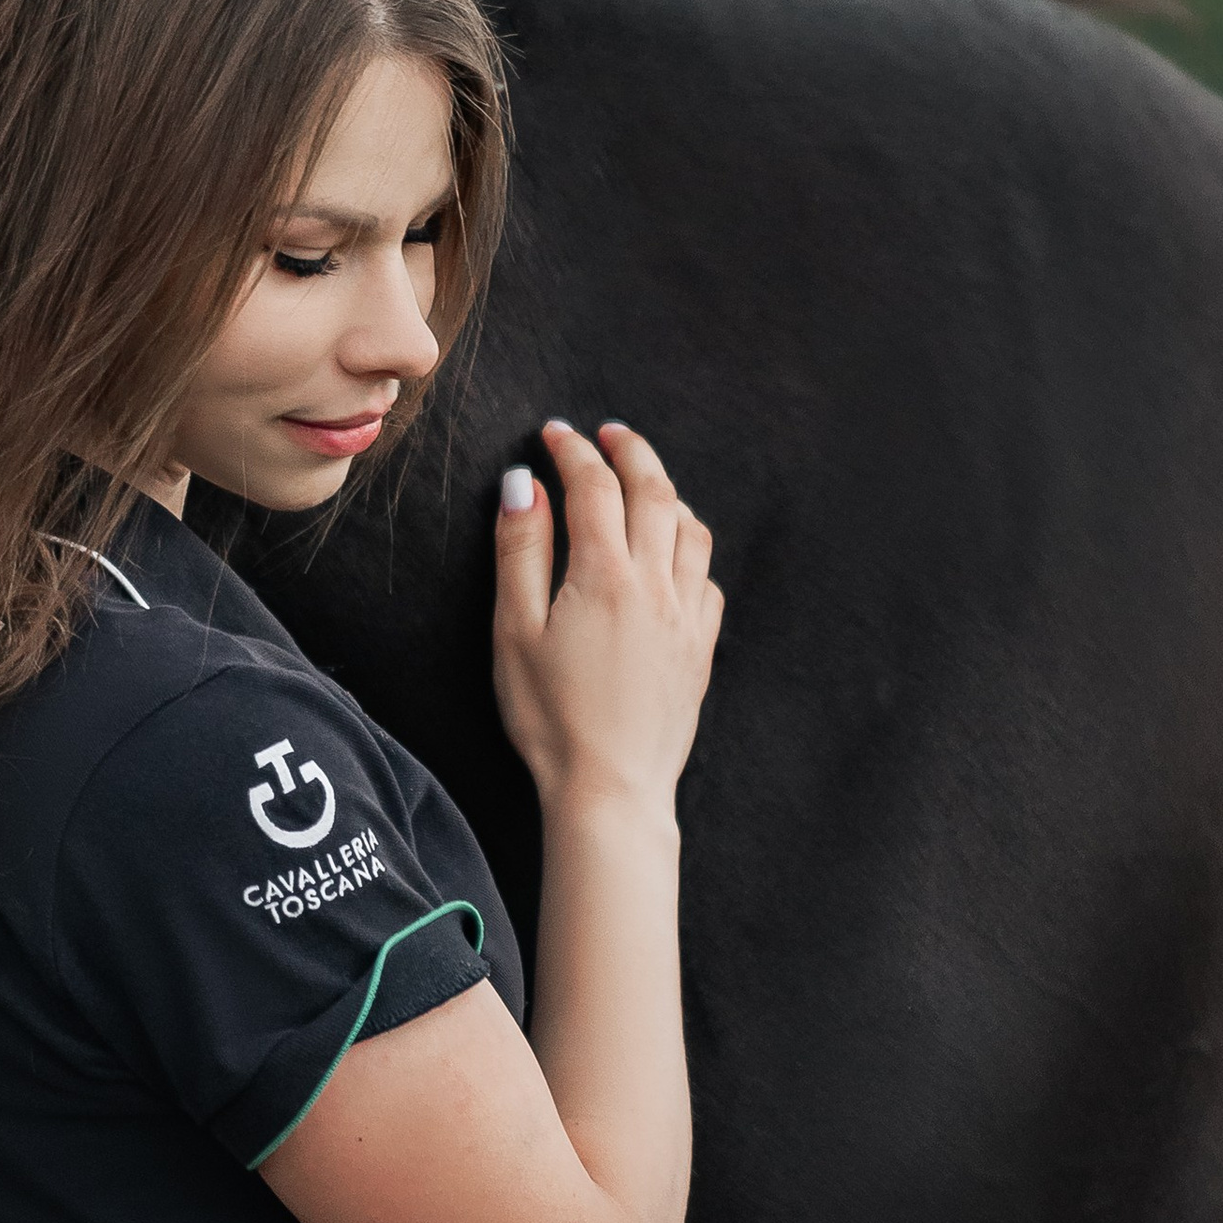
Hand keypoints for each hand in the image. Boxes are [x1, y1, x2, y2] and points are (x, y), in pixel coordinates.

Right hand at [492, 422, 720, 816]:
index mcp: (605, 576)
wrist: (611, 788)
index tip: (553, 434)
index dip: (573, 451)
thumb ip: (521, 552)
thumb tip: (523, 486)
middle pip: (654, 493)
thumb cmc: (550, 717)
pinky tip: (671, 555)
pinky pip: (707, 577)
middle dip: (630, 452)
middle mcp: (656, 586)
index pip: (594, 487)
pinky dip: (689, 547)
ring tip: (642, 484)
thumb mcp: (514, 632)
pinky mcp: (701, 648)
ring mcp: (686, 617)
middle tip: (608, 434)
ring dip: (667, 494)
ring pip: (690, 530)